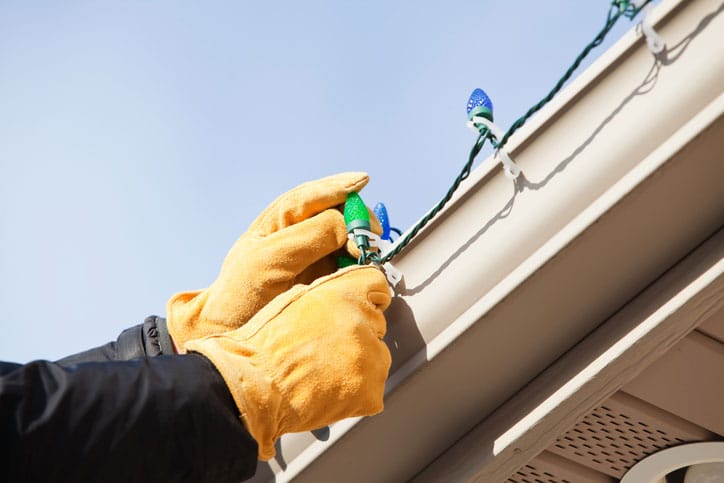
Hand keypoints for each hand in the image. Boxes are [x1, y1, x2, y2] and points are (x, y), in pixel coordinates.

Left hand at [166, 172, 379, 346]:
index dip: (337, 187)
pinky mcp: (322, 277)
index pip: (309, 197)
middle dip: (354, 216)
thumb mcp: (267, 262)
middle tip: (370, 231)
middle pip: (333, 212)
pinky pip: (346, 261)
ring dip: (359, 240)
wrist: (232, 335)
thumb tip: (344, 223)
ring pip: (344, 235)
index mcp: (276, 222)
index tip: (363, 181)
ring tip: (368, 252)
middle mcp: (296, 234)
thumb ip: (305, 238)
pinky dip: (359, 261)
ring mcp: (311, 255)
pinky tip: (365, 267)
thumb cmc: (240, 297)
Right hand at [185, 265, 391, 459]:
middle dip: (357, 333)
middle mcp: (363, 321)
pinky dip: (356, 394)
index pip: (377, 284)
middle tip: (325, 348)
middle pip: (376, 323)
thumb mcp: (294, 298)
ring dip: (359, 364)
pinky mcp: (372, 392)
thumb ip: (329, 293)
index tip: (359, 306)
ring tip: (322, 372)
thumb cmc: (263, 346)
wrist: (252, 387)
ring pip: (377, 357)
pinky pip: (372, 391)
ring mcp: (371, 359)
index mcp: (344, 292)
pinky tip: (327, 391)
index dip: (366, 296)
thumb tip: (346, 296)